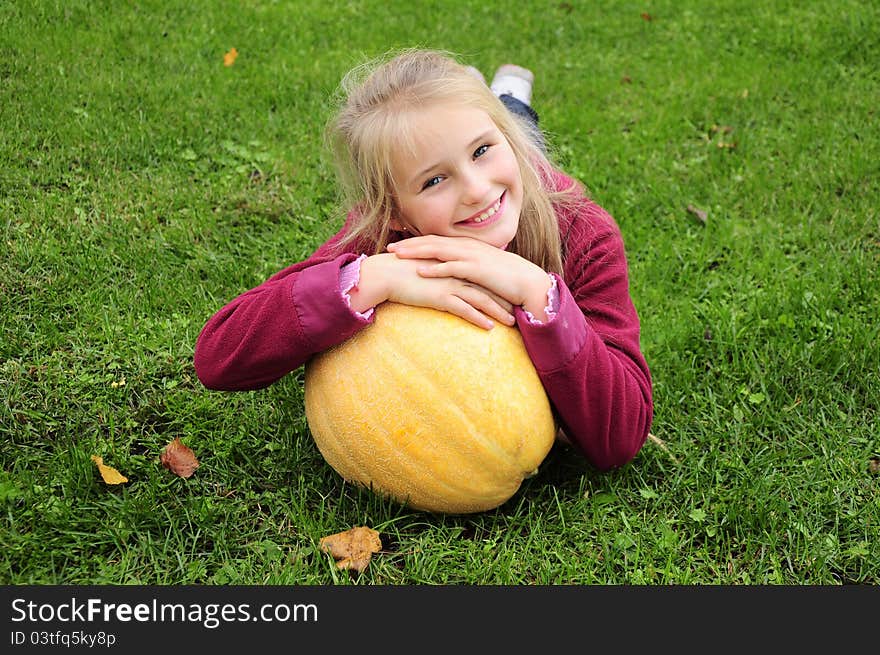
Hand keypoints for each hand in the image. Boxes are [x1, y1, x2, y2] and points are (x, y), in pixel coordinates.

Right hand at [352, 253, 515, 329]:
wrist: (385, 273)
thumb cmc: (401, 272)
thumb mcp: (424, 271)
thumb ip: (437, 274)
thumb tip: (443, 281)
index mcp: (452, 265)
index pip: (480, 275)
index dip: (496, 285)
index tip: (509, 294)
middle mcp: (455, 272)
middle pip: (486, 286)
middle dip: (504, 298)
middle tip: (519, 309)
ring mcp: (449, 284)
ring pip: (481, 299)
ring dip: (498, 311)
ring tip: (511, 322)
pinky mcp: (441, 296)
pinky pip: (465, 310)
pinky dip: (479, 318)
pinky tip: (490, 327)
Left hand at [386, 236, 552, 319]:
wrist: (527, 282)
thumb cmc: (505, 279)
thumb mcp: (482, 270)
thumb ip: (466, 268)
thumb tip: (452, 273)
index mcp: (467, 246)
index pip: (437, 240)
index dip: (416, 241)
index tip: (398, 244)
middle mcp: (467, 247)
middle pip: (432, 242)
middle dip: (409, 244)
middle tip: (389, 247)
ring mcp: (472, 256)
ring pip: (438, 251)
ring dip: (416, 252)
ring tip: (397, 255)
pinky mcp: (477, 269)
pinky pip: (452, 267)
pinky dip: (435, 268)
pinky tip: (419, 271)